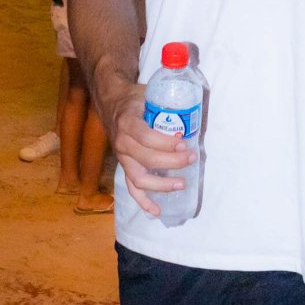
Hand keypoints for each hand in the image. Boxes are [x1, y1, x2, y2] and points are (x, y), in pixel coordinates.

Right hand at [110, 83, 195, 216]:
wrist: (112, 102)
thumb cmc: (134, 98)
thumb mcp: (147, 94)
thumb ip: (165, 103)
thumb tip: (193, 111)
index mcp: (127, 123)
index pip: (147, 138)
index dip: (167, 144)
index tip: (185, 144)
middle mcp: (122, 143)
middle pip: (147, 159)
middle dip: (172, 161)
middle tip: (191, 158)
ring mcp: (122, 158)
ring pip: (139, 178)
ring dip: (161, 184)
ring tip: (181, 183)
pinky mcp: (124, 167)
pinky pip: (131, 188)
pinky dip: (143, 201)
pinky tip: (156, 210)